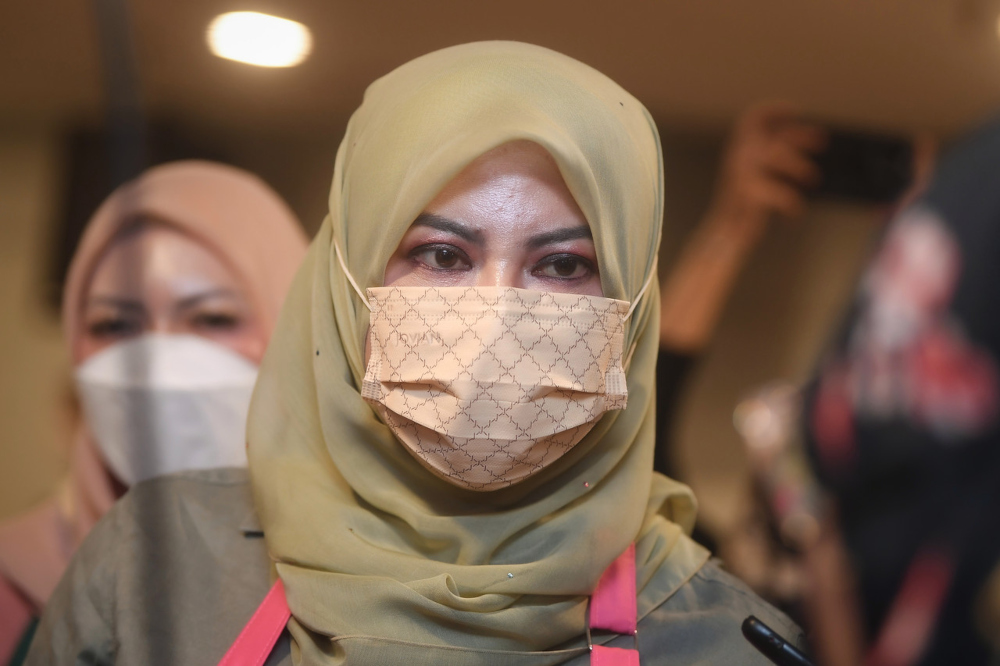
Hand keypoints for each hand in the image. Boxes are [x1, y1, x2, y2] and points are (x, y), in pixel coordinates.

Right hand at [708, 102, 825, 246]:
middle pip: (772, 131)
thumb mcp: (753, 174)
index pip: (752, 117)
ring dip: (800, 166)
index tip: (796, 112)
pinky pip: (780, 192)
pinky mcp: (748, 195)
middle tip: (823, 142)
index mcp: (737, 150)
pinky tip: (795, 213)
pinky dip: (792, 203)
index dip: (774, 110)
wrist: (724, 235)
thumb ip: (769, 155)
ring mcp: (741, 174)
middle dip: (801, 136)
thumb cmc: (743, 206)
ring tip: (813, 180)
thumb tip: (800, 136)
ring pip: (778, 153)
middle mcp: (736, 157)